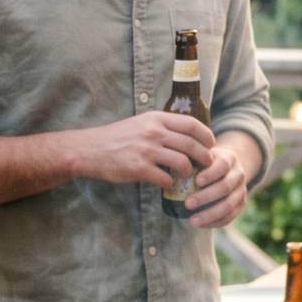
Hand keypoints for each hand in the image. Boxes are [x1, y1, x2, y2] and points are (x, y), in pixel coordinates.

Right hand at [68, 112, 214, 188]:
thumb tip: (186, 135)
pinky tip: (167, 182)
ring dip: (189, 172)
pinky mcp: (139, 169)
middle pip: (192, 145)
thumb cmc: (117, 137)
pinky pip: (166, 179)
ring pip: (183, 163)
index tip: (211, 144)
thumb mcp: (141, 123)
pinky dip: (170, 183)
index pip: (191, 124)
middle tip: (207, 164)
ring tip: (187, 175)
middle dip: (204, 157)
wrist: (90, 149)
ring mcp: (147, 151)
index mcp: (156, 119)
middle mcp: (154, 132)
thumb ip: (162, 126)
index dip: (206, 135)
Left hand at [183, 143, 250, 227]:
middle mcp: (239, 173)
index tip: (195, 181)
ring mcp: (242, 190)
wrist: (222, 170)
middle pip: (226, 187)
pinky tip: (200, 225)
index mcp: (229, 158)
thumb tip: (171, 165)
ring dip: (210, 214)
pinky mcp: (240, 204)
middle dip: (206, 197)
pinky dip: (215, 222)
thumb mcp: (198, 156)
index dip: (210, 174)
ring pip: (229, 205)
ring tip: (192, 220)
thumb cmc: (202, 163)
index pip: (223, 165)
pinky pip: (230, 217)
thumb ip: (190, 158)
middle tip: (187, 204)